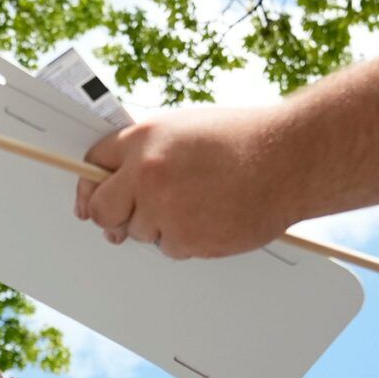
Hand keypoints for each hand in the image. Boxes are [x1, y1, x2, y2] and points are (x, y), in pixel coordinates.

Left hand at [75, 106, 299, 259]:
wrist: (288, 159)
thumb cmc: (242, 140)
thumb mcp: (185, 128)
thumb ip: (147, 151)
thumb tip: (120, 180)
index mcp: (144, 139)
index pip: (94, 164)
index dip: (92, 184)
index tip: (91, 196)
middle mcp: (147, 174)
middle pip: (103, 210)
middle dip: (112, 215)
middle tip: (129, 216)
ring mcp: (165, 210)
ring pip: (140, 233)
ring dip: (159, 225)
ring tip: (197, 201)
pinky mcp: (187, 240)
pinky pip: (170, 249)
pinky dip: (186, 239)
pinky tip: (211, 216)